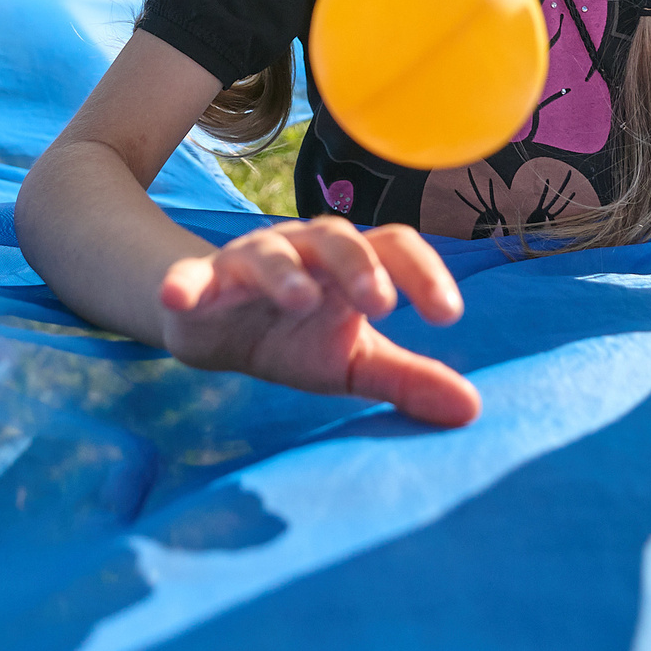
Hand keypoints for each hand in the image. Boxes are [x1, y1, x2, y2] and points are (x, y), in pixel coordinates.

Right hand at [158, 217, 479, 427]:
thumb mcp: (354, 361)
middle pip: (336, 240)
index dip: (424, 274)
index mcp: (350, 263)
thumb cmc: (298, 336)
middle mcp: (304, 250)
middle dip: (358, 267)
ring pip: (270, 254)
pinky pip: (191, 278)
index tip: (449, 315)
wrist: (220, 331)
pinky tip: (178, 296)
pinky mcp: (201, 284)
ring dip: (285, 273)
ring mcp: (251, 262)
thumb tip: (472, 409)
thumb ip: (407, 379)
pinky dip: (185, 283)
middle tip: (381, 303)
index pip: (394, 248)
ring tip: (302, 300)